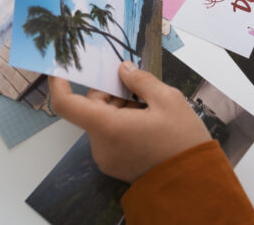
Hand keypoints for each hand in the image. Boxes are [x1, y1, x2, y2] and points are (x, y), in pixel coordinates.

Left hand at [49, 61, 211, 182]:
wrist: (194, 184)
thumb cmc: (182, 142)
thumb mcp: (168, 99)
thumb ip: (141, 80)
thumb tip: (124, 69)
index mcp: (107, 127)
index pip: (66, 104)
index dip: (59, 84)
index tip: (61, 69)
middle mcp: (100, 145)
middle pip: (91, 108)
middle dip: (111, 92)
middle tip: (137, 86)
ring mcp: (107, 158)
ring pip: (102, 121)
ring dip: (119, 108)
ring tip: (150, 108)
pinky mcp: (115, 165)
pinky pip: (110, 136)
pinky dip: (123, 123)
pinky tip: (148, 122)